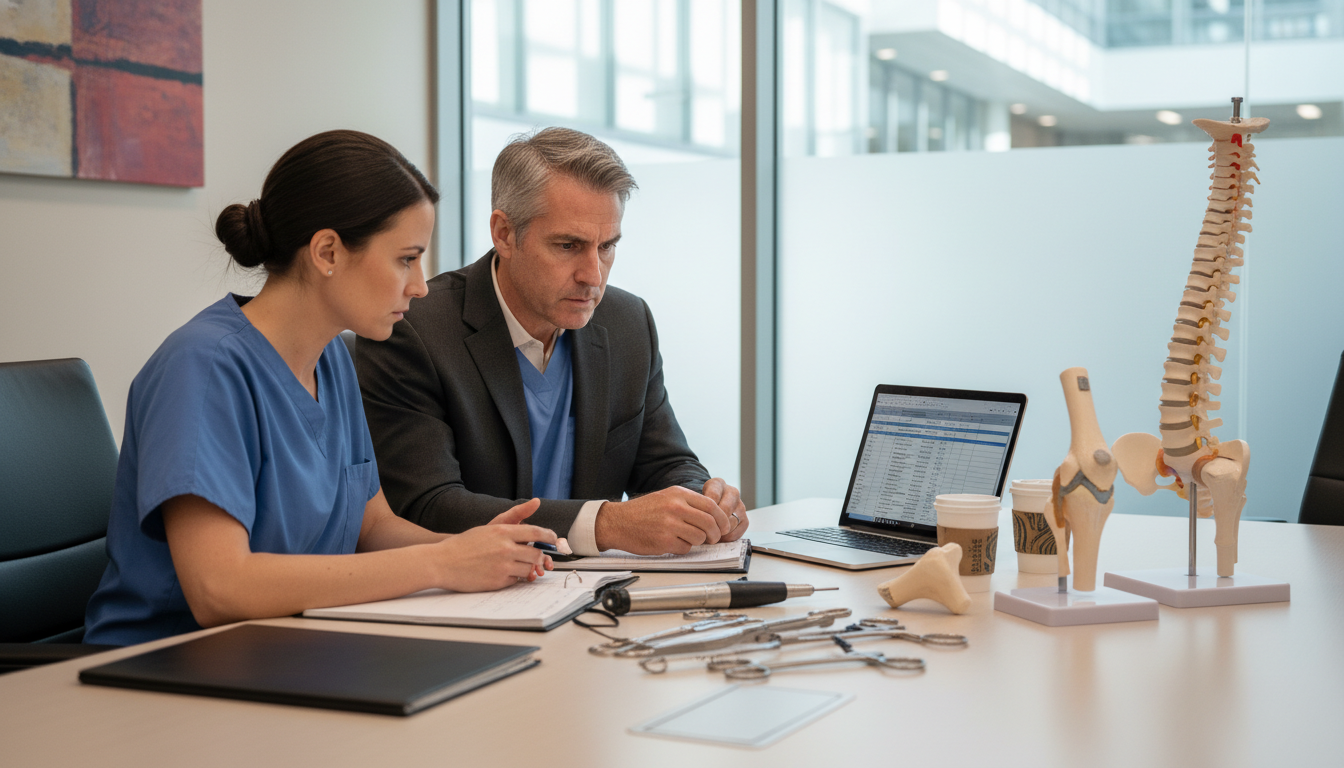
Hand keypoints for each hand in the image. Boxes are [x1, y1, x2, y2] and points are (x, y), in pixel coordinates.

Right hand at [432, 502, 555, 590]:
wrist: (442, 562)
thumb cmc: (465, 544)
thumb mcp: (489, 526)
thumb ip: (514, 516)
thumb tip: (536, 502)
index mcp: (503, 532)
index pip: (536, 532)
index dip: (549, 537)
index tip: (555, 540)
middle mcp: (505, 548)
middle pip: (536, 553)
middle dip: (540, 556)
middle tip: (539, 558)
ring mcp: (502, 566)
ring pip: (529, 568)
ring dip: (528, 568)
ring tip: (519, 565)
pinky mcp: (498, 581)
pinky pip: (516, 580)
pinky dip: (515, 578)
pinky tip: (505, 573)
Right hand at [594, 485, 729, 554]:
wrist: (618, 522)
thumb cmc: (643, 511)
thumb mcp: (666, 497)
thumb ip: (688, 502)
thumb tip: (713, 515)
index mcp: (678, 494)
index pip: (710, 506)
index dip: (721, 518)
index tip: (724, 526)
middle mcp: (675, 508)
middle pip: (709, 523)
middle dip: (715, 533)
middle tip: (714, 538)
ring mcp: (669, 525)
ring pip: (699, 537)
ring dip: (698, 542)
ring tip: (687, 539)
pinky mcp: (663, 542)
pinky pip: (685, 548)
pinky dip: (683, 548)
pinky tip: (672, 543)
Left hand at [702, 478, 748, 540]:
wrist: (707, 508)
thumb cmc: (698, 505)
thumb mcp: (694, 500)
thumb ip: (696, 507)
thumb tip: (697, 524)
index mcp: (718, 484)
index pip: (713, 496)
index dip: (705, 510)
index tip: (698, 519)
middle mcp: (732, 492)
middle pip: (725, 509)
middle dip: (714, 523)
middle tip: (704, 530)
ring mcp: (740, 506)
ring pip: (731, 522)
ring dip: (720, 531)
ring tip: (709, 534)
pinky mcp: (745, 519)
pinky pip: (738, 531)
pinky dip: (727, 537)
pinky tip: (718, 537)